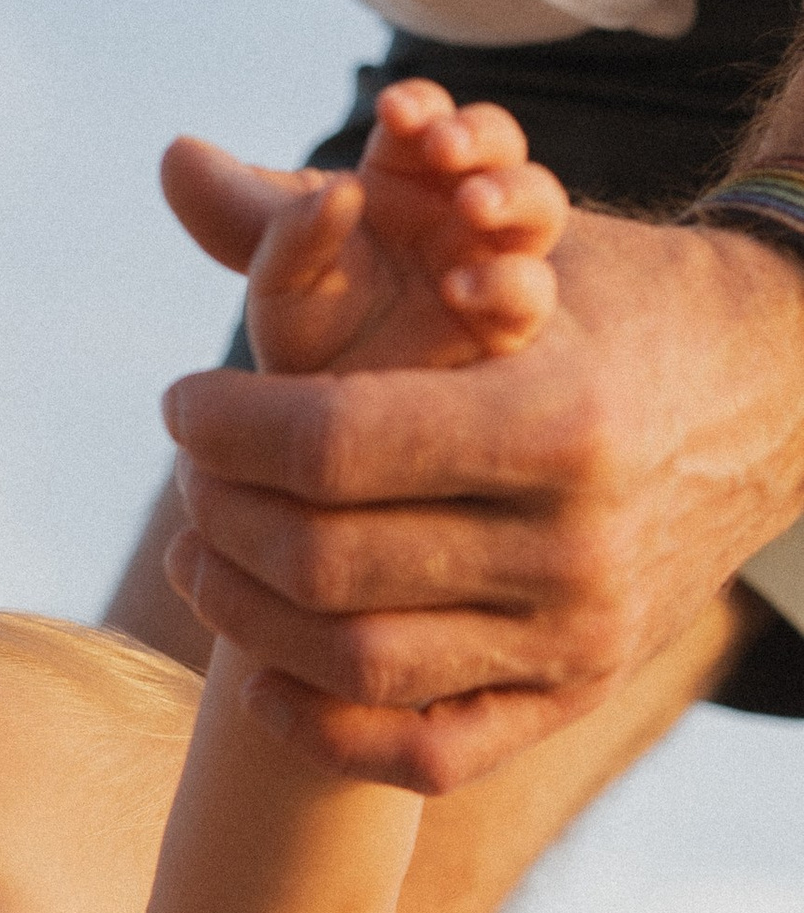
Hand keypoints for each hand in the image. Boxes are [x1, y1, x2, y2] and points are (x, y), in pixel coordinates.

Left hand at [152, 205, 803, 787]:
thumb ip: (322, 216)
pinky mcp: (575, 695)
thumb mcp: (498, 238)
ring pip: (354, 661)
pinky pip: (421, 754)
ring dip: (244, 614)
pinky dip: (320, 726)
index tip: (182, 403)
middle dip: (224, 514)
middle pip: (325, 559)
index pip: (333, 444)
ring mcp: (579, 636)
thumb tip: (169, 159)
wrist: (775, 393)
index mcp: (560, 419)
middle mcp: (576, 543)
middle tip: (190, 476)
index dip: (225, 427)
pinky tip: (259, 669)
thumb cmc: (609, 302)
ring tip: (203, 552)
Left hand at [166, 82, 565, 381]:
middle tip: (444, 145)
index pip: (428, 120)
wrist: (356, 427)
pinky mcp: (518, 330)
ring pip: (533, 208)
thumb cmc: (319, 325)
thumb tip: (174, 151)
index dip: (421, 108)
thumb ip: (240, 216)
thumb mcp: (282, 269)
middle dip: (480, 138)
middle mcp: (462, 212)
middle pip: (496, 149)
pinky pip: (530, 294)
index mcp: (410, 177)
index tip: (395, 110)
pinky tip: (466, 287)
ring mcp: (501, 265)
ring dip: (511, 196)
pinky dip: (507, 284)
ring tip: (475, 206)